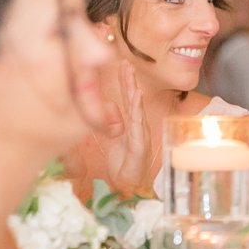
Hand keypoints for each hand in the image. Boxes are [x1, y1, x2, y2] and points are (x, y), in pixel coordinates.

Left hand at [96, 59, 155, 197]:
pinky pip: (138, 124)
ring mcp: (140, 134)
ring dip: (133, 90)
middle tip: (124, 62)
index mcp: (128, 124)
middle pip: (132, 99)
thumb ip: (111, 122)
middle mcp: (136, 126)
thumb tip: (108, 105)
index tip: (120, 65)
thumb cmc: (122, 164)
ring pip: (136, 108)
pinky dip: (137, 109)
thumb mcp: (111, 140)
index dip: (123, 82)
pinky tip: (136, 96)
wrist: (129, 186)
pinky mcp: (140, 144)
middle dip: (128, 80)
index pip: (125, 99)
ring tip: (130, 74)